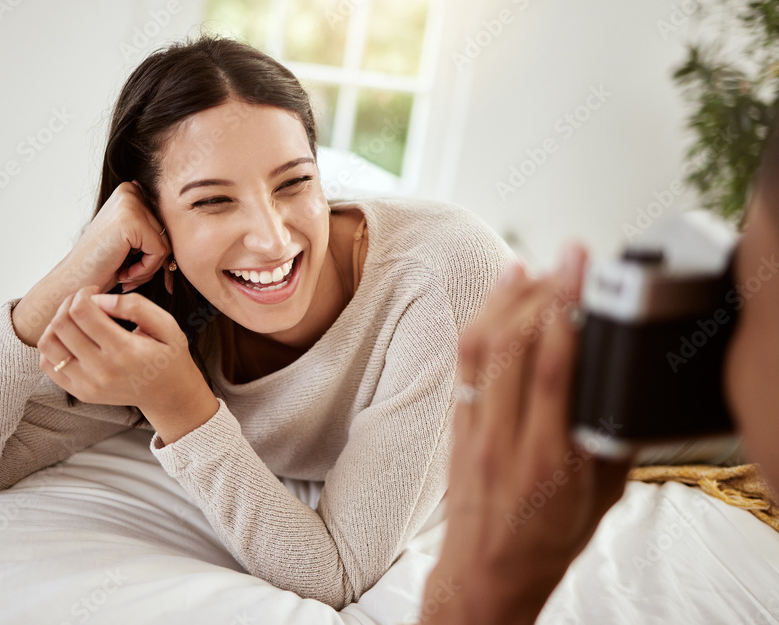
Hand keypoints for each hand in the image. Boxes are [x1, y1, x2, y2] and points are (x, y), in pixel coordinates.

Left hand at [38, 286, 218, 442]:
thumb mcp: (166, 325)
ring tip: (75, 320)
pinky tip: (72, 339)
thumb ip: (135, 306)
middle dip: (69, 303)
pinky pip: (47, 364)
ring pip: (48, 344)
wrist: (169, 395)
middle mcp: (102, 371)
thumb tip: (99, 299)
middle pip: (61, 324)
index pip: (82, 312)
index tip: (95, 292)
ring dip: (56, 324)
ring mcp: (87, 385)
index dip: (84, 293)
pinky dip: (53, 346)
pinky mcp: (79, 392)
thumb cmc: (168, 356)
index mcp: (124, 351)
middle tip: (85, 302)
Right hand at [64, 180, 171, 292]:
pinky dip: (145, 270)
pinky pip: (160, 252)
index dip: (157, 251)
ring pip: (167, 244)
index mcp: (131, 190)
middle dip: (152, 262)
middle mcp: (130, 191)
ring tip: (124, 274)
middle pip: (168, 232)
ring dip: (148, 268)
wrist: (73, 283)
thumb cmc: (101, 266)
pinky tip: (123, 274)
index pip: (166, 223)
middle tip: (127, 275)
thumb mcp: (131, 240)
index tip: (138, 269)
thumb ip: (153, 228)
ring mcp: (130, 204)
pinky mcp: (132, 221)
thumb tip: (190, 222)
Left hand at [418, 244, 632, 624]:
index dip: (565, 314)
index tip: (580, 273)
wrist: (485, 573)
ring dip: (507, 300)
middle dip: (541, 292)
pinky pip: (464, 364)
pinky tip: (499, 297)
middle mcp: (505, 440)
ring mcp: (473, 430)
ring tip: (534, 269)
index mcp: (549, 461)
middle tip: (567, 259)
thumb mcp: (601, 501)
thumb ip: (612, 444)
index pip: (553, 373)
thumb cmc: (544, 540)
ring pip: (481, 350)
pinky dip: (481, 323)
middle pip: (514, 349)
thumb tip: (622, 384)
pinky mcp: (455, 425)